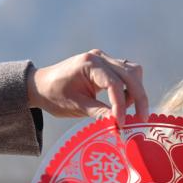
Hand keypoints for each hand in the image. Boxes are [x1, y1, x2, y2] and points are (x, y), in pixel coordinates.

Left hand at [27, 50, 148, 126]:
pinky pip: (127, 73)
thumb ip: (99, 113)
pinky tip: (123, 103)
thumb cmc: (54, 95)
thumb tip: (118, 125)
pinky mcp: (106, 65)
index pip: (114, 84)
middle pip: (130, 74)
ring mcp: (104, 59)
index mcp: (89, 64)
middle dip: (139, 97)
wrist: (40, 85)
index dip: (121, 105)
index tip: (122, 123)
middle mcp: (99, 57)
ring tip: (128, 111)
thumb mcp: (75, 106)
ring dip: (135, 91)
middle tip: (141, 119)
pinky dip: (129, 88)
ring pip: (132, 71)